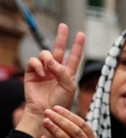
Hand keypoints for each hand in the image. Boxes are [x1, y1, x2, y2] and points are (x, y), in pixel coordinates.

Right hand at [19, 23, 84, 137]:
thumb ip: (63, 72)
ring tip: (49, 68)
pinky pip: (33, 61)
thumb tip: (51, 59)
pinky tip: (42, 73)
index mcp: (67, 73)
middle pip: (59, 49)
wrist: (45, 111)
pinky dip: (38, 65)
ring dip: (47, 58)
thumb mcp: (69, 87)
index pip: (74, 57)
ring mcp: (43, 70)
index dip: (77, 46)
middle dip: (61, 37)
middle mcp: (56, 70)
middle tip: (64, 26)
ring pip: (45, 54)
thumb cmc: (60, 102)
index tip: (81, 34)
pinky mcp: (32, 72)